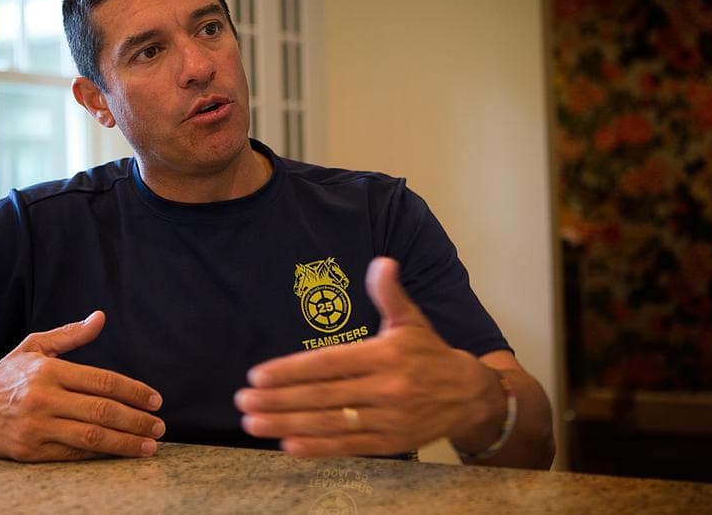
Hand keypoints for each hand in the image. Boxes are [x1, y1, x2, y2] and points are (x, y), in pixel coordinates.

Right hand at [0, 311, 165, 461]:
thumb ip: (71, 334)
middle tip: (159, 427)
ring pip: (91, 437)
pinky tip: (119, 454)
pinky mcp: (30, 452)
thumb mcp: (35, 346)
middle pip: (102, 411)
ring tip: (148, 446)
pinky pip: (73, 454)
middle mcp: (43, 398)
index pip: (103, 381)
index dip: (134, 391)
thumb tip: (100, 317)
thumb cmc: (6, 375)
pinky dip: (100, 455)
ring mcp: (36, 428)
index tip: (155, 400)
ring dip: (126, 443)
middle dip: (137, 420)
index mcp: (49, 370)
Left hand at [234, 257, 503, 456]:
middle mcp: (385, 389)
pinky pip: (347, 446)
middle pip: (322, 396)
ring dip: (287, 425)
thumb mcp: (412, 320)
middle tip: (242, 402)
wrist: (469, 395)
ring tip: (253, 423)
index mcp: (385, 356)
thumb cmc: (430, 353)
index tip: (258, 376)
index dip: (291, 370)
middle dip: (278, 400)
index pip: (328, 364)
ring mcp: (387, 420)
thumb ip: (390, 294)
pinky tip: (288, 445)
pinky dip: (317, 448)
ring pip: (329, 424)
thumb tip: (383, 262)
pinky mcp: (389, 443)